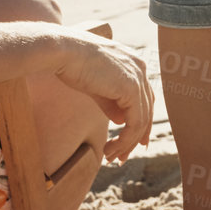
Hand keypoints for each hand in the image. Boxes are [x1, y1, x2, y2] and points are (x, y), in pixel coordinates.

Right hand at [53, 27, 152, 162]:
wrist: (63, 52)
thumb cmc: (72, 64)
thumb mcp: (96, 86)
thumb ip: (111, 102)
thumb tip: (121, 120)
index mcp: (133, 63)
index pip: (145, 98)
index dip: (140, 122)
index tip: (131, 143)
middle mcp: (140, 68)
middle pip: (147, 110)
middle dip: (135, 138)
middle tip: (120, 158)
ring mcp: (138, 77)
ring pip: (142, 120)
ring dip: (127, 143)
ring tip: (110, 157)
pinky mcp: (132, 88)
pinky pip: (135, 122)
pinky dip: (125, 140)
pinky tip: (110, 149)